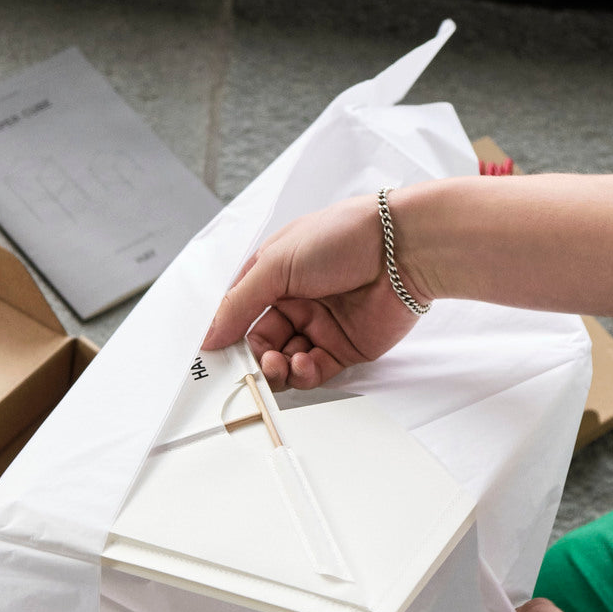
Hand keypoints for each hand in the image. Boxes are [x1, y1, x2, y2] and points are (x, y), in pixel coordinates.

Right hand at [202, 194, 427, 389]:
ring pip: (285, 362)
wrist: (402, 249)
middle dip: (254, 358)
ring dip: (276, 369)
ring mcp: (320, 325)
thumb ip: (239, 304)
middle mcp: (296, 301)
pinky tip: (302, 363)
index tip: (218, 355)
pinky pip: (314, 372)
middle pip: (261, 343)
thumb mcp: (275, 264)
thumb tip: (210, 335)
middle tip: (253, 366)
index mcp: (274, 275)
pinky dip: (303, 374)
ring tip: (278, 364)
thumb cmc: (343, 237)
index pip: (241, 314)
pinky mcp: (345, 347)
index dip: (229, 336)